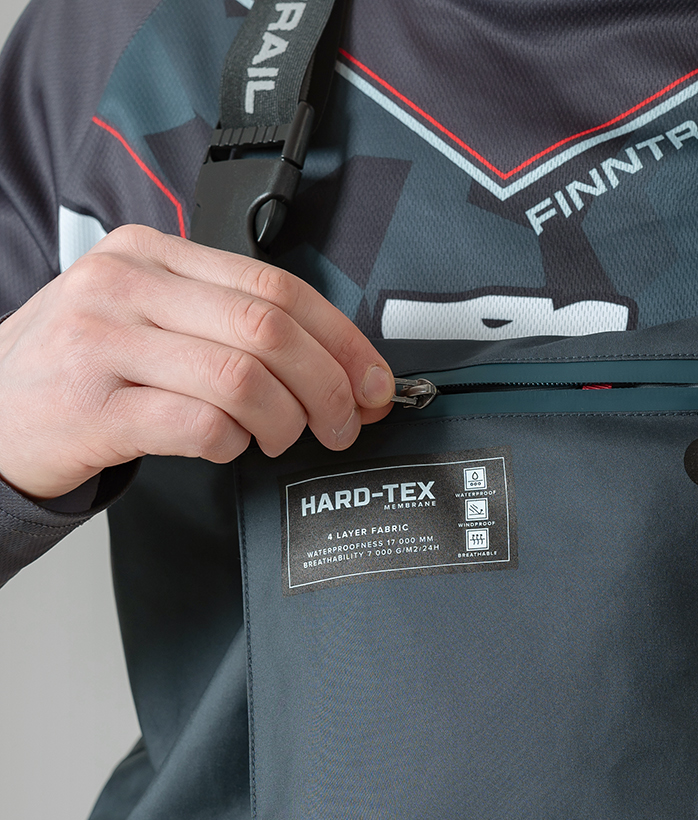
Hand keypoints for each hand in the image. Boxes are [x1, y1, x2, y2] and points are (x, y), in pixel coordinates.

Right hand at [0, 224, 395, 499]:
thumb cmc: (81, 372)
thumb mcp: (142, 317)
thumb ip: (226, 325)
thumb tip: (341, 367)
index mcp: (149, 253)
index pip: (275, 287)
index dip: (341, 339)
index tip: (374, 382)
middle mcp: (124, 286)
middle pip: (269, 330)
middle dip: (328, 387)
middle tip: (343, 425)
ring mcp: (103, 344)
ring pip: (242, 379)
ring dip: (285, 421)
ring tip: (280, 438)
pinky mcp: (92, 408)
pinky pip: (200, 425)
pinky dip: (231, 444)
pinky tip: (226, 446)